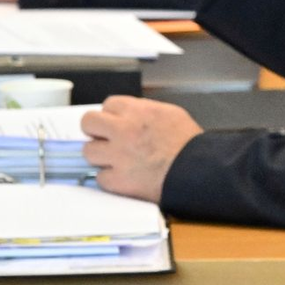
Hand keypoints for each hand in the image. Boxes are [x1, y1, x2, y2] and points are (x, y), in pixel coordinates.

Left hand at [82, 97, 202, 203]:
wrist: (196, 171)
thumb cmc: (189, 145)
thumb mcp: (171, 114)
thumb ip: (146, 112)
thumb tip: (132, 114)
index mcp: (138, 112)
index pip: (108, 104)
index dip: (112, 114)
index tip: (115, 122)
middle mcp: (123, 130)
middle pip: (88, 122)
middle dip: (95, 130)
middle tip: (104, 138)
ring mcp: (117, 155)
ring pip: (88, 151)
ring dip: (100, 155)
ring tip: (115, 159)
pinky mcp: (116, 179)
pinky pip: (100, 178)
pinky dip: (110, 178)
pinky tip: (124, 176)